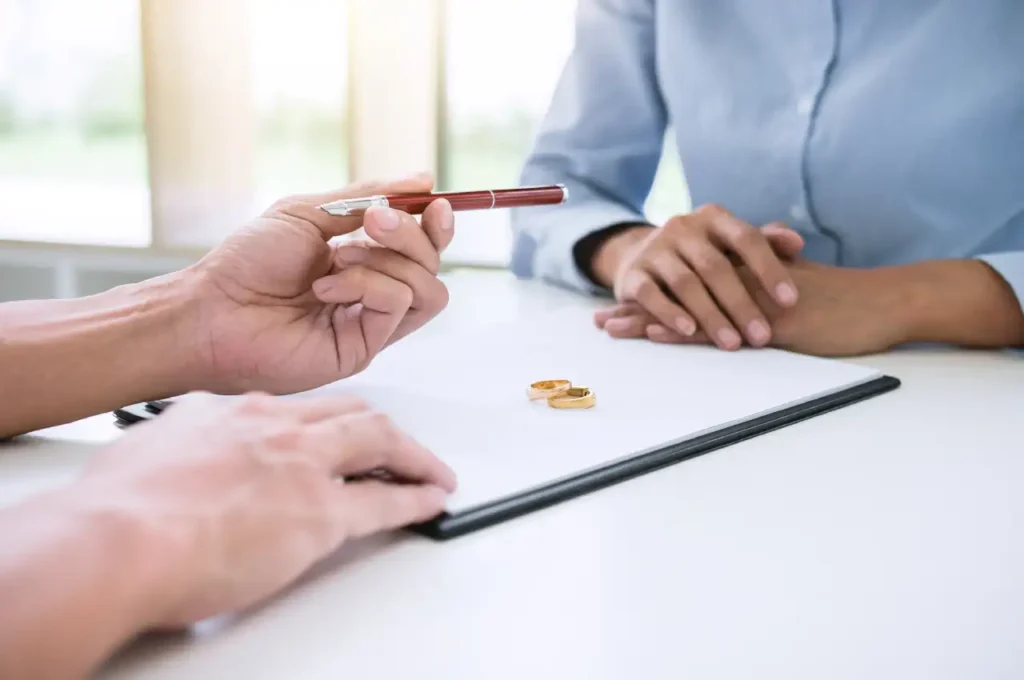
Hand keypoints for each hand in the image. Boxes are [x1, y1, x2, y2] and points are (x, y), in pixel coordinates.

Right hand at [76, 392, 455, 626]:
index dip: (321, 425)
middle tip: (397, 446)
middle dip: (378, 429)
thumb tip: (176, 460)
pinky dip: (415, 499)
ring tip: (431, 469)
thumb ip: (176, 448)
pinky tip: (430, 502)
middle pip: (347, 414)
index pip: (295, 410)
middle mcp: (274, 427)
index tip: (331, 437)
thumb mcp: (141, 454)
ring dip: (411, 455)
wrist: (118, 537)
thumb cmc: (115, 508)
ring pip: (378, 441)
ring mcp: (303, 466)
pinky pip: (385, 502)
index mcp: (230, 412)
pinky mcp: (321, 513)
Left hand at [188, 173, 453, 393]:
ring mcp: (370, 324)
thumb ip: (367, 197)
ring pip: (427, 289)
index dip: (436, 224)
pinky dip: (366, 285)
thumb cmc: (248, 263)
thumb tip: (423, 179)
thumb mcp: (310, 213)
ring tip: (338, 257)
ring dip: (388, 260)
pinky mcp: (363, 348)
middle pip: (431, 264)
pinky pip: (397, 306)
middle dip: (410, 234)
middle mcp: (372, 294)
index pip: (422, 246)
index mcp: (363, 261)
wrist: (211, 308)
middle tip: (372, 220)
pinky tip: (325, 288)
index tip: (434, 202)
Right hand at [590, 205, 804, 349]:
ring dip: (711, 315)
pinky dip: (670, 313)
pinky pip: (651, 294)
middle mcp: (683, 228)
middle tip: (761, 336)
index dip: (769, 269)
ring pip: (685, 283)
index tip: (790, 301)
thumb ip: (765, 242)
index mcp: (713, 218)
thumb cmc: (700, 255)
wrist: (640, 256)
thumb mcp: (730, 245)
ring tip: (731, 343)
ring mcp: (655, 250)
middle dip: (741, 304)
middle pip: (716, 266)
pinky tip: (689, 332)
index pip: (746, 238)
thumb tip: (797, 243)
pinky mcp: (632, 275)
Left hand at [595, 259, 910, 356]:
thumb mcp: (796, 287)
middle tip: (599, 319)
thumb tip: (741, 291)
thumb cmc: (843, 302)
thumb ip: (764, 283)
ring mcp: (753, 302)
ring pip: (690, 309)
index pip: (688, 283)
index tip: (620, 302)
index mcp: (744, 277)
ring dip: (648, 319)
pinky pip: (722, 328)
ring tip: (610, 329)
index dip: (655, 292)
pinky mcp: (770, 324)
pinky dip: (686, 331)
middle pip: (678, 294)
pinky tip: (657, 334)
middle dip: (637, 307)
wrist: (884, 303)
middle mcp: (742, 285)